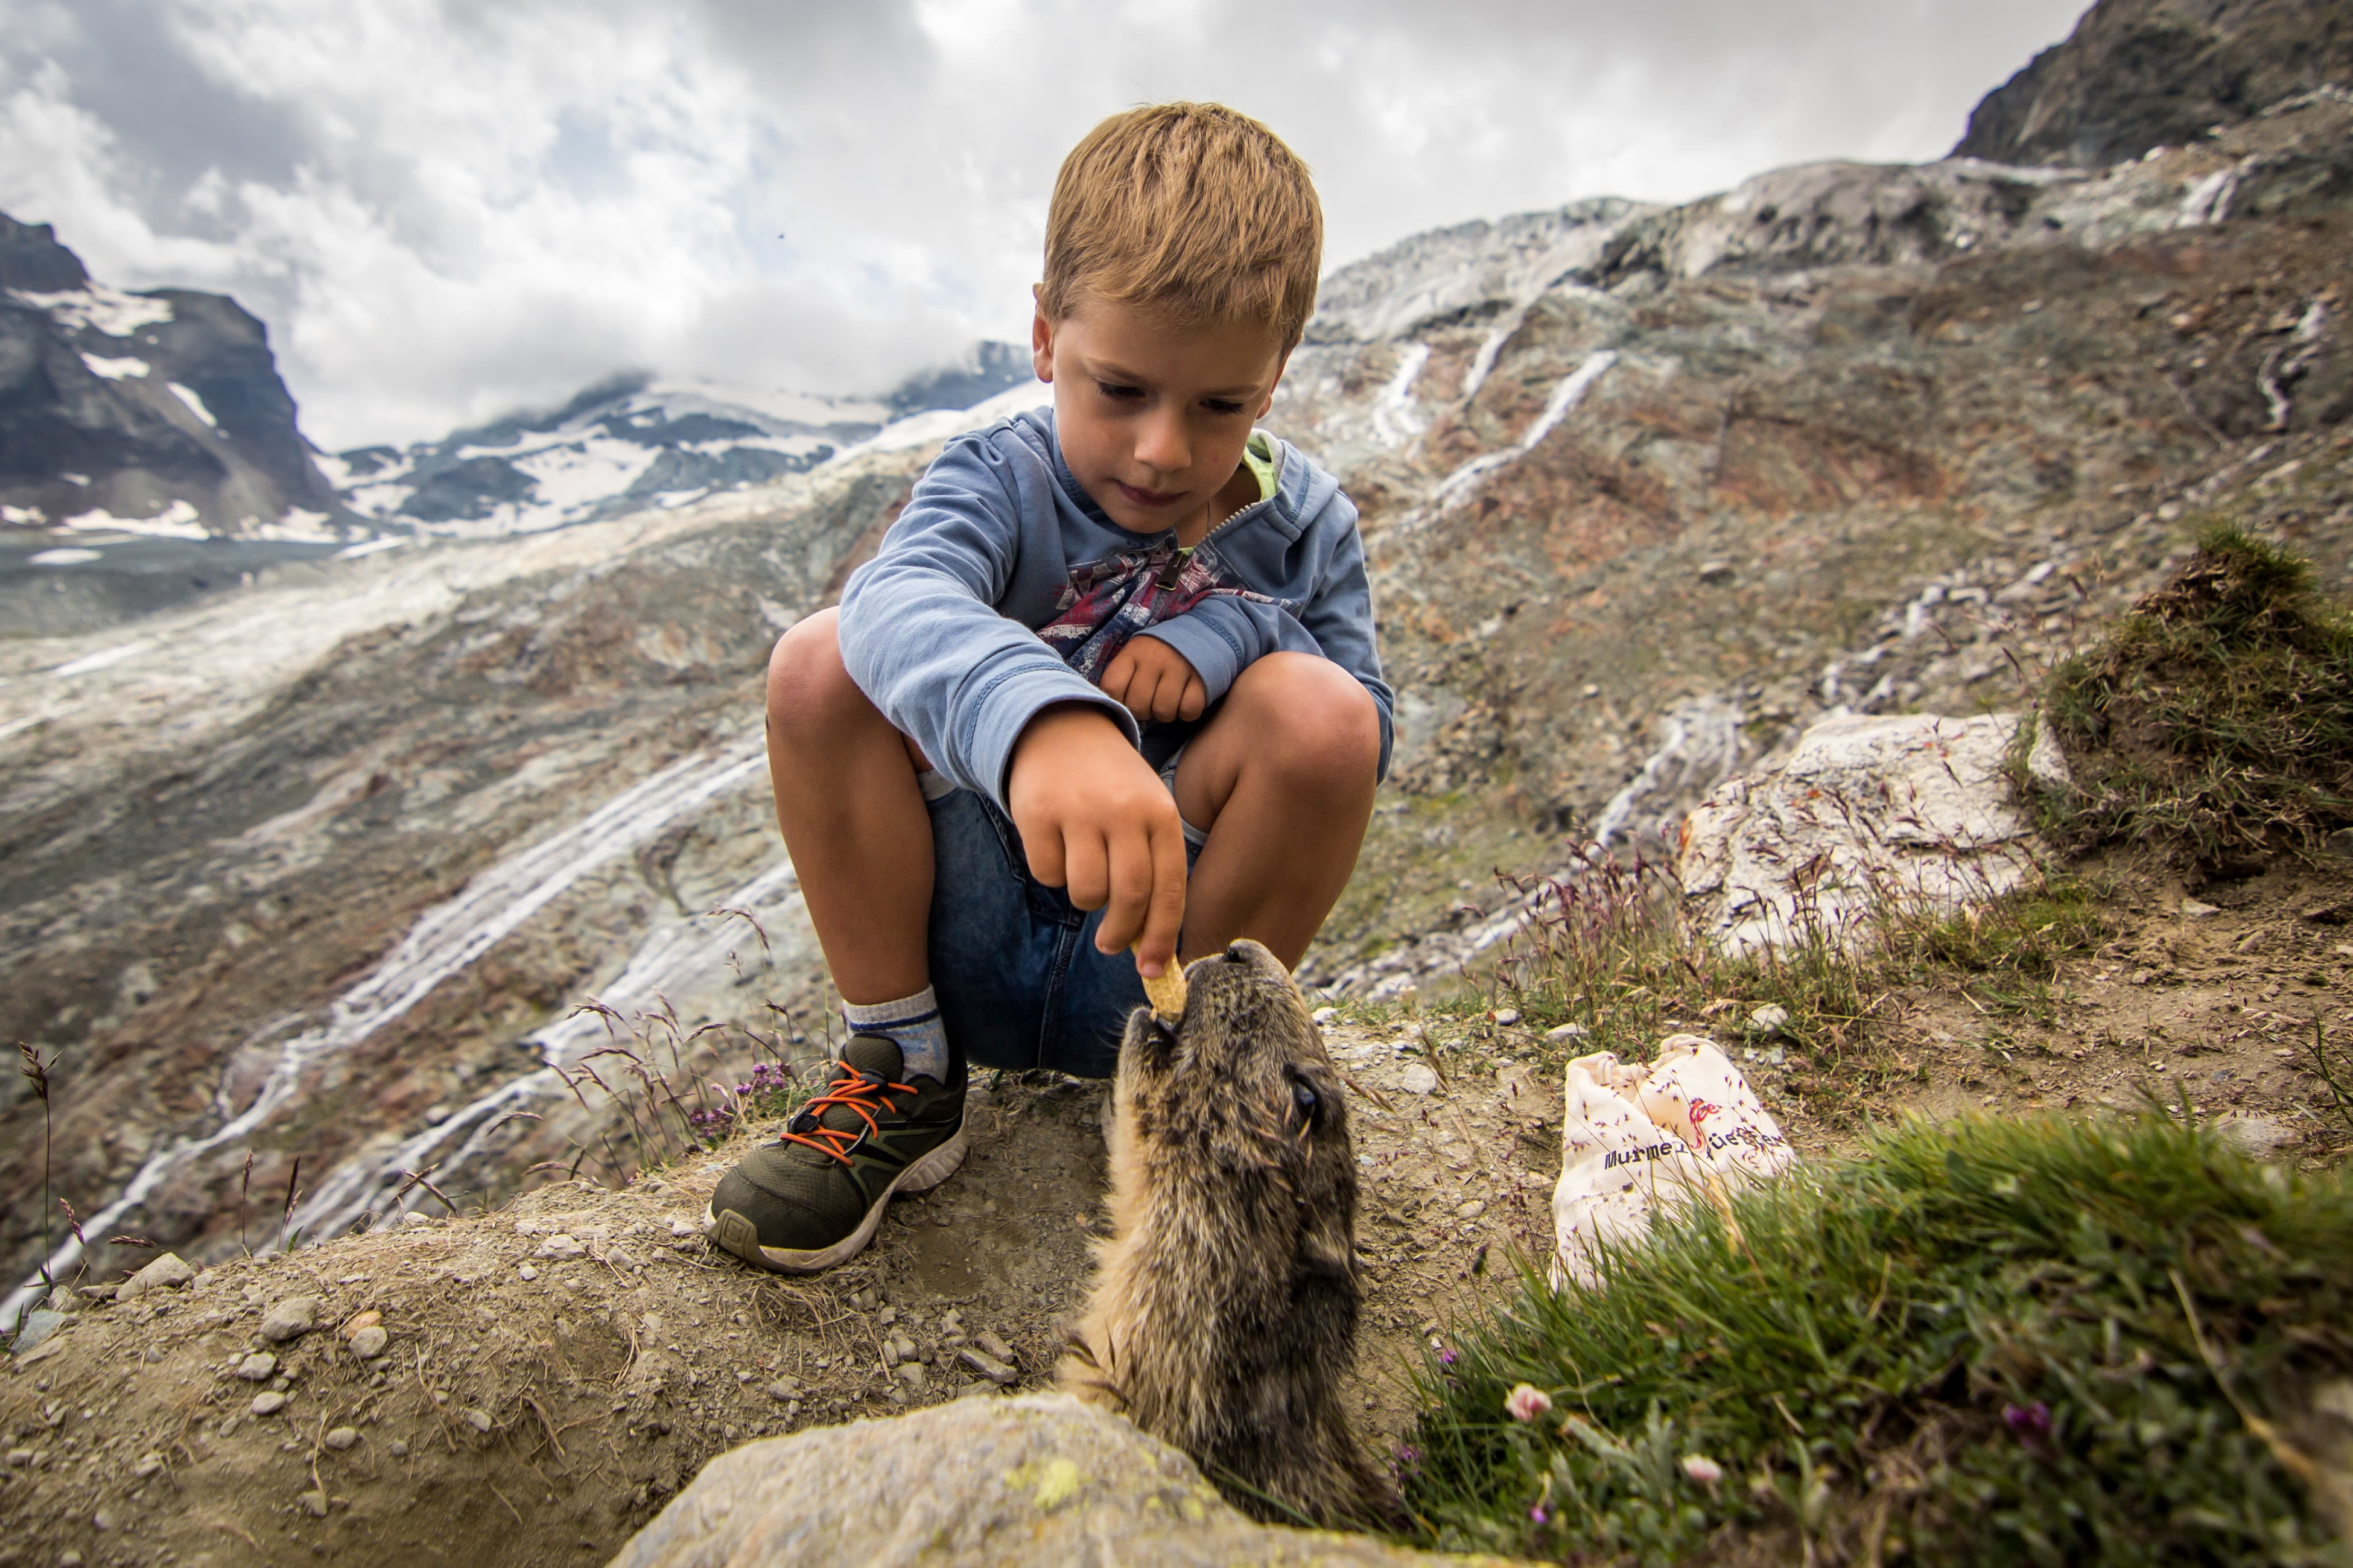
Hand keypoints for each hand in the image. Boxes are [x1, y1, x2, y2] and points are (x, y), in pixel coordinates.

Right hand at [1006, 704, 1187, 975]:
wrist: (1059, 728)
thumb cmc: (1111, 786)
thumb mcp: (1144, 813)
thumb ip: (1152, 869)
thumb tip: (1149, 944)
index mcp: (1161, 814)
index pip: (1170, 888)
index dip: (1163, 936)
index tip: (1153, 970)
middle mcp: (1124, 811)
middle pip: (1129, 896)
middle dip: (1121, 934)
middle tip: (1111, 945)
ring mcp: (1080, 810)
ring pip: (1087, 892)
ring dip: (1085, 899)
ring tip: (1084, 875)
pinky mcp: (1038, 812)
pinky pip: (1047, 874)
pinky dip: (1051, 874)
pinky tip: (1056, 845)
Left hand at [1100, 635, 1206, 723]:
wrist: (1201, 632)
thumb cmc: (1159, 652)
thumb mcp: (1136, 654)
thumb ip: (1123, 677)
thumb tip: (1115, 708)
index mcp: (1133, 652)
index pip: (1112, 686)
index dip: (1117, 701)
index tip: (1126, 698)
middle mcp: (1154, 658)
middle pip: (1138, 705)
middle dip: (1143, 711)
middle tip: (1150, 701)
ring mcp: (1179, 667)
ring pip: (1163, 710)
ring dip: (1165, 713)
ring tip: (1167, 701)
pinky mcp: (1202, 678)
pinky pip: (1189, 710)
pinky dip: (1186, 712)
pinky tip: (1184, 700)